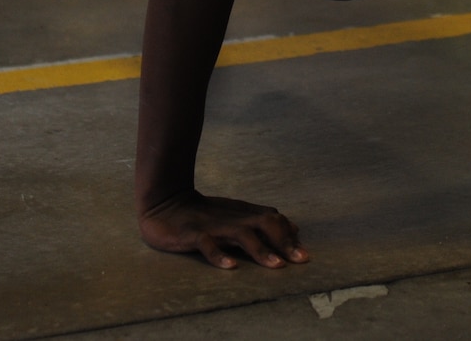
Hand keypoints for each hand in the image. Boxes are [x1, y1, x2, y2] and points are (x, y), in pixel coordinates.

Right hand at [139, 189, 308, 269]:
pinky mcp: (193, 235)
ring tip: (276, 264)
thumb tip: (294, 229)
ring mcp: (214, 226)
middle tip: (300, 259)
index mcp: (243, 213)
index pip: (274, 220)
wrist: (166, 202)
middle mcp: (233, 218)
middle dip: (284, 242)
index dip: (290, 236)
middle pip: (265, 224)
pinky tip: (231, 266)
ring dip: (261, 249)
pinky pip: (208, 245)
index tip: (304, 253)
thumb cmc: (204, 213)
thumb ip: (263, 222)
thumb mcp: (237, 215)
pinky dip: (220, 255)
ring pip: (242, 235)